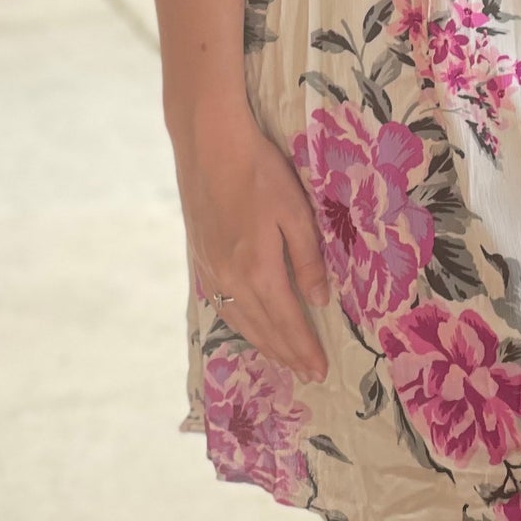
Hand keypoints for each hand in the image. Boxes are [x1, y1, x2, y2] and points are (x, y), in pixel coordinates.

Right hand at [174, 102, 332, 382]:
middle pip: (263, 328)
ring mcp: (211, 271)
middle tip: (307, 374)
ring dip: (263, 344)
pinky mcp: (200, 258)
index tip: (320, 370)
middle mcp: (231, 280)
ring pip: (240, 320)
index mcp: (259, 271)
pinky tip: (246, 324)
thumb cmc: (260, 172)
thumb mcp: (295, 211)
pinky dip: (239, 323)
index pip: (287, 322)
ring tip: (282, 358)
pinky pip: (221, 305)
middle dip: (287, 353)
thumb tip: (318, 299)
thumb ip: (308, 258)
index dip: (304, 348)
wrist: (209, 146)